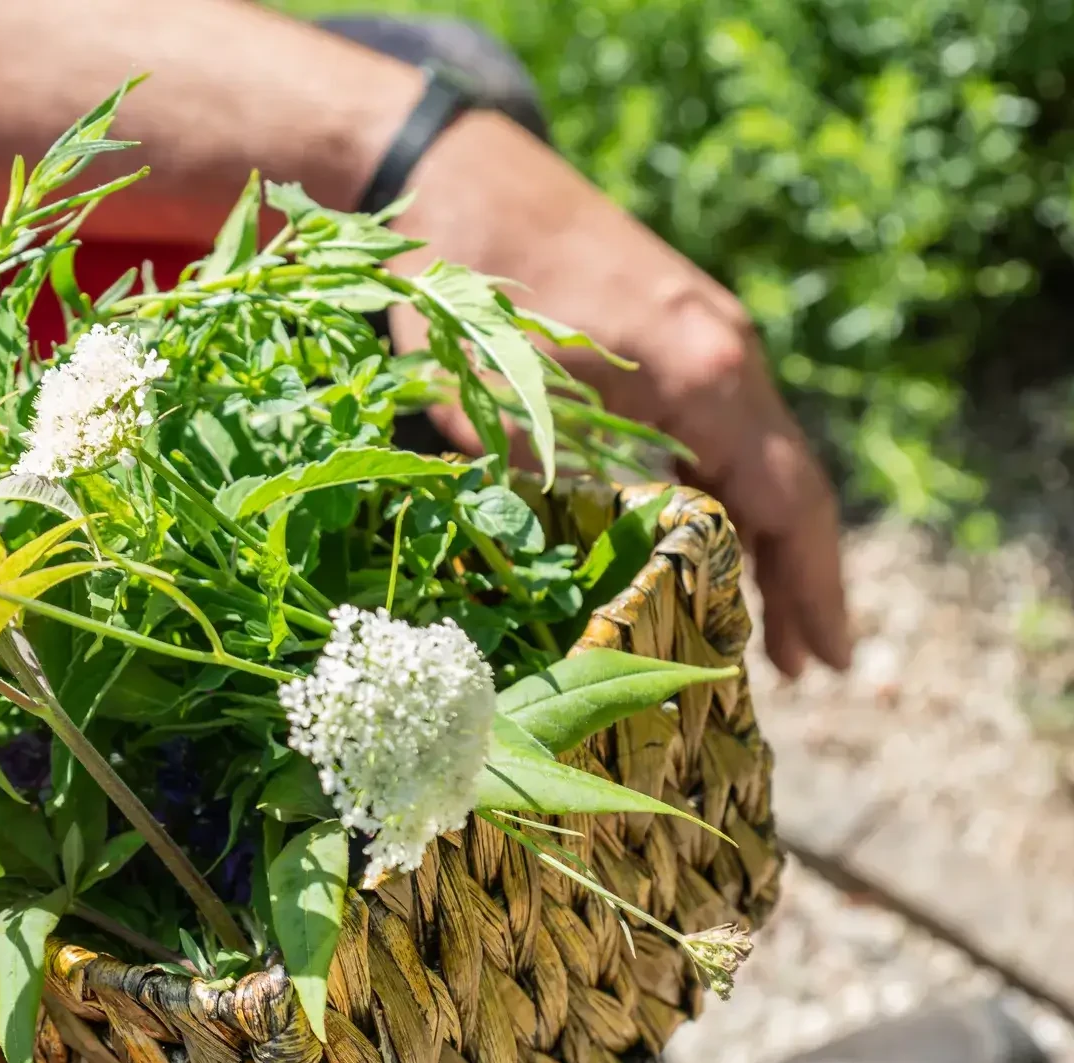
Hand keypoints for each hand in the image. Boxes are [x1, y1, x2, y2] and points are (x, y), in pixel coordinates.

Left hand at [391, 111, 850, 676]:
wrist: (453, 179)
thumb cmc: (471, 292)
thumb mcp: (511, 410)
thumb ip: (576, 490)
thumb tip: (620, 571)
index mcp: (702, 374)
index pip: (784, 502)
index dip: (807, 587)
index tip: (824, 661)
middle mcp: (726, 351)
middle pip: (788, 485)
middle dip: (800, 578)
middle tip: (808, 668)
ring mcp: (705, 334)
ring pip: (757, 457)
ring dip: (763, 541)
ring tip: (764, 626)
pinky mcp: (672, 330)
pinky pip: (724, 429)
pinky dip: (727, 493)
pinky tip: (707, 538)